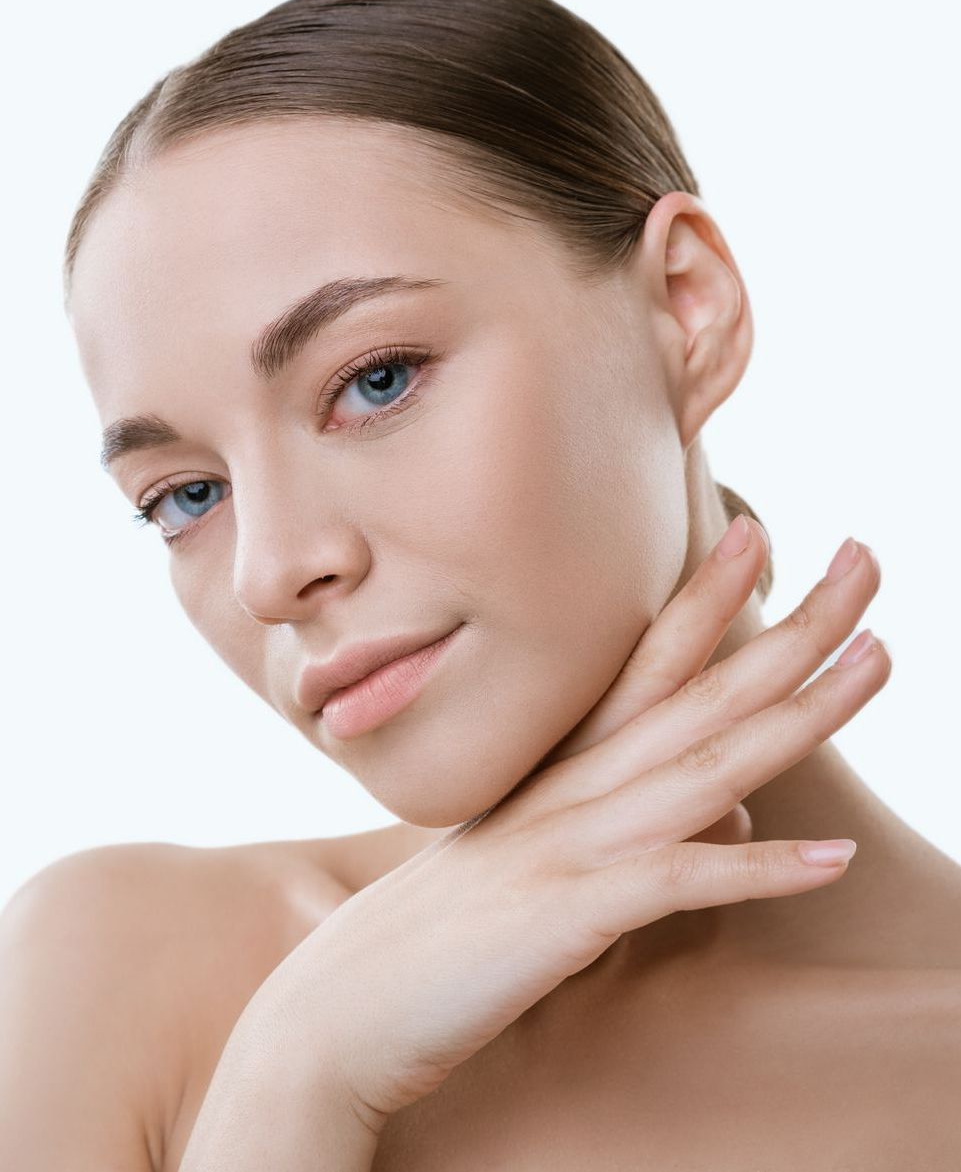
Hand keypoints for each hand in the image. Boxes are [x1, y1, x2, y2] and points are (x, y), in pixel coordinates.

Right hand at [240, 518, 887, 1133]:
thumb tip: (733, 810)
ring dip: (800, 711)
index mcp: (564, 765)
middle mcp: (575, 786)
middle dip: (793, 625)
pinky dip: (761, 870)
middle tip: (864, 558)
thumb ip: (631, 824)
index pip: (648, 659)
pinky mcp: (572, 913)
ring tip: (878, 658)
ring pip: (707, 760)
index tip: (756, 531)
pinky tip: (832, 856)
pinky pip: (681, 882)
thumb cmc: (440, 932)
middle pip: (701, 689)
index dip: (706, 594)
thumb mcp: (541, 860)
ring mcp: (574, 843)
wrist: (341, 1006)